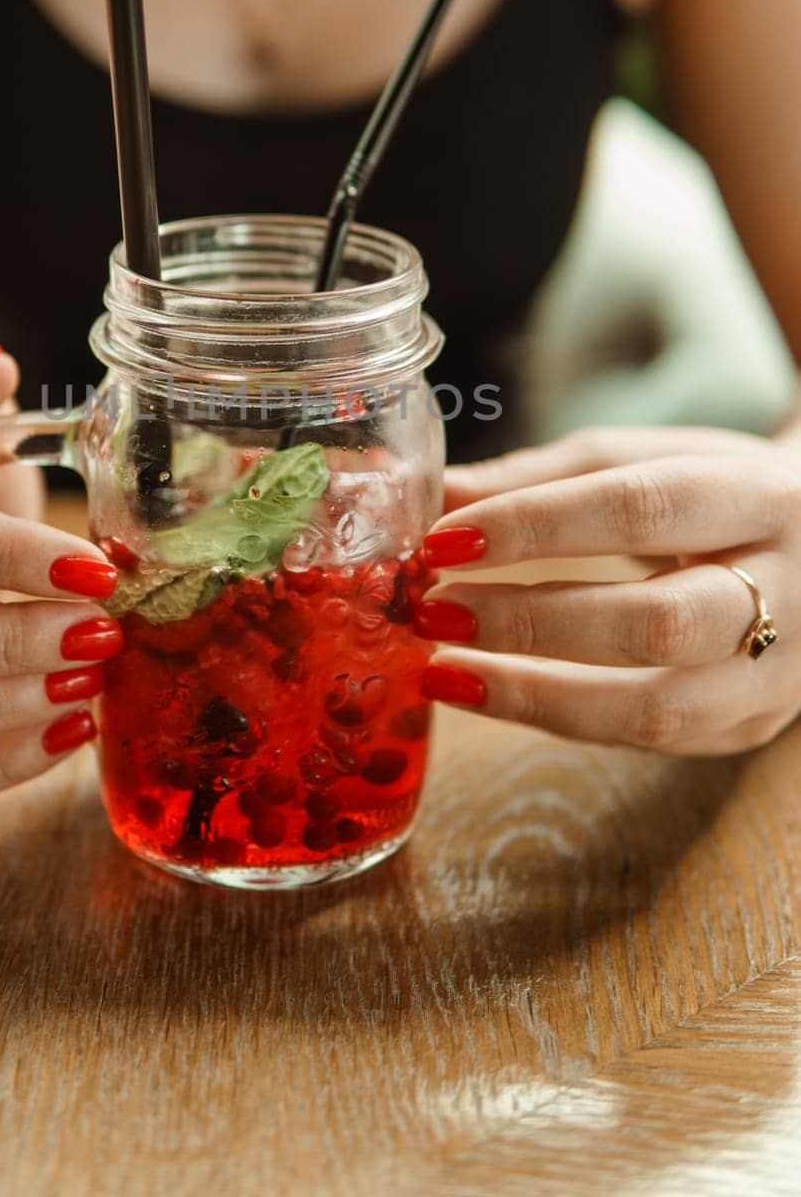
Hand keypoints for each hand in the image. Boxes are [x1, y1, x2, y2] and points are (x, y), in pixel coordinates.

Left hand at [417, 425, 800, 754]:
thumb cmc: (719, 496)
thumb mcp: (652, 461)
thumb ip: (545, 478)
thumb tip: (437, 492)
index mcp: (761, 497)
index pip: (642, 508)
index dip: (536, 525)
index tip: (444, 538)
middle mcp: (790, 590)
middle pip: (657, 621)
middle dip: (530, 620)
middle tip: (435, 609)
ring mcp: (780, 674)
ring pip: (657, 710)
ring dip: (534, 695)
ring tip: (444, 670)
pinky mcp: (752, 726)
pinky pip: (647, 739)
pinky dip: (560, 718)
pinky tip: (494, 691)